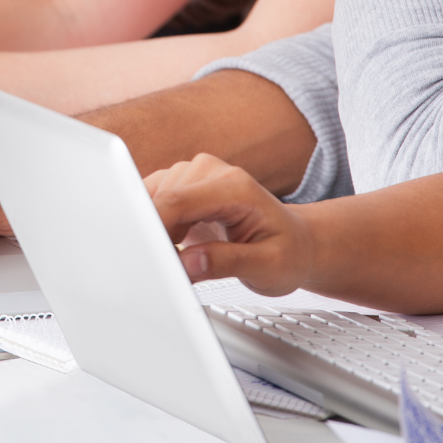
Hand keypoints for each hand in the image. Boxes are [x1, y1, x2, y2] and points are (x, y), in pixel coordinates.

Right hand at [144, 154, 314, 296]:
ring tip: (185, 255)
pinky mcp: (182, 182)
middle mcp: (212, 171)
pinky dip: (154, 223)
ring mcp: (195, 173)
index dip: (154, 228)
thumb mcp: (268, 267)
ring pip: (152, 198)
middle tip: (173, 270)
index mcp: (235, 187)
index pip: (178, 201)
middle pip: (161, 199)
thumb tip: (188, 263)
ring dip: (156, 230)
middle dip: (156, 235)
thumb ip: (227, 263)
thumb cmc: (287, 252)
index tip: (145, 256)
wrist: (296, 242)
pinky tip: (175, 240)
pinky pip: (152, 198)